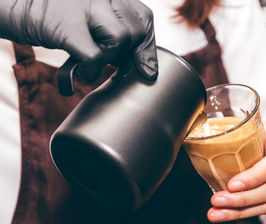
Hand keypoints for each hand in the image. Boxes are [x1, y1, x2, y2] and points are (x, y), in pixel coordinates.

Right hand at [0, 0, 157, 80]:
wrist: (15, 6)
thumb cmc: (56, 16)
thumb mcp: (92, 16)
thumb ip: (116, 29)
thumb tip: (145, 66)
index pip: (144, 19)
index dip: (148, 47)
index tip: (146, 67)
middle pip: (136, 31)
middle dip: (127, 54)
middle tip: (107, 59)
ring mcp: (84, 5)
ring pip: (119, 40)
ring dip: (106, 59)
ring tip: (88, 58)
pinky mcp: (66, 24)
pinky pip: (94, 56)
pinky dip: (90, 70)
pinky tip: (79, 71)